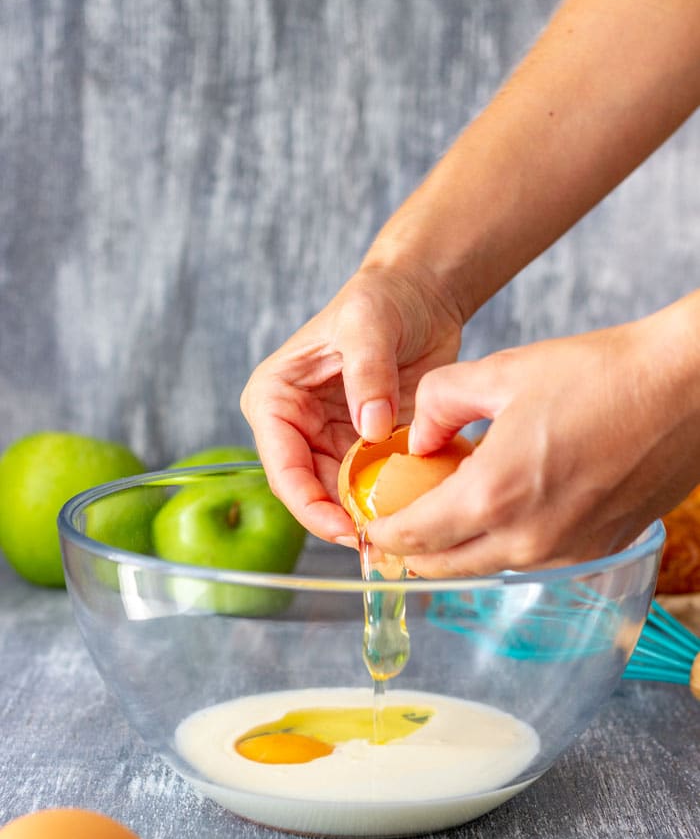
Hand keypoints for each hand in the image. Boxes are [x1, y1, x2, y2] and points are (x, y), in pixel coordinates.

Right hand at [240, 262, 462, 543]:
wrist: (420, 295)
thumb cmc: (382, 298)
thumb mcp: (369, 324)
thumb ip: (367, 372)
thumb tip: (370, 429)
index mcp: (275, 400)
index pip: (283, 467)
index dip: (311, 505)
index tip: (346, 528)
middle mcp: (296, 428)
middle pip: (311, 493)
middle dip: (343, 520)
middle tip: (382, 543)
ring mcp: (330, 442)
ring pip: (343, 497)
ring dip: (370, 515)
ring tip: (404, 533)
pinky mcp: (365, 449)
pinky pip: (374, 486)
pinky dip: (395, 500)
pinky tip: (420, 510)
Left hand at [366, 293, 699, 575]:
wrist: (684, 390)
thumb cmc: (600, 375)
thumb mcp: (501, 372)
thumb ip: (439, 405)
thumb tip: (418, 440)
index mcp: (493, 496)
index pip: (411, 539)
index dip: (379, 533)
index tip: (368, 521)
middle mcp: (525, 540)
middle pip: (440, 568)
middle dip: (409, 550)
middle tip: (397, 520)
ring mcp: (563, 553)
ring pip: (483, 567)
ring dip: (454, 547)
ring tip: (447, 506)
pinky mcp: (594, 551)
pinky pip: (526, 558)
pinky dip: (500, 542)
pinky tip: (503, 504)